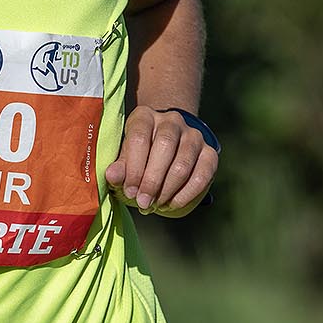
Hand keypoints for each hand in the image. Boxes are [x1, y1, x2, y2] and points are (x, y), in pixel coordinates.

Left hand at [103, 106, 217, 217]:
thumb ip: (119, 166)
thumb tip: (113, 176)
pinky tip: (172, 204)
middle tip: (143, 203)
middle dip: (152, 180)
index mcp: (145, 116)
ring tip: (155, 206)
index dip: (134, 167)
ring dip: (168, 190)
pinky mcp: (209, 152)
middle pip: (164, 147)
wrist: (165, 146)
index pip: (139, 137)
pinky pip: (202, 175)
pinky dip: (186, 194)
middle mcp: (171, 120)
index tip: (130, 192)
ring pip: (183, 163)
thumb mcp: (125, 156)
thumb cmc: (138, 154)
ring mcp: (193, 135)